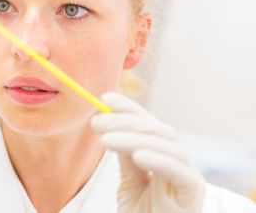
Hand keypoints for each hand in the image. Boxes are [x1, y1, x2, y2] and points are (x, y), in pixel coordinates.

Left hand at [91, 92, 204, 212]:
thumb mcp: (129, 184)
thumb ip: (125, 157)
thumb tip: (109, 125)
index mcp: (162, 155)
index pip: (148, 123)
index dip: (129, 108)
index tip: (105, 98)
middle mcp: (177, 160)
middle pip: (157, 130)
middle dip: (126, 121)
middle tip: (98, 122)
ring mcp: (187, 175)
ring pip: (167, 144)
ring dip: (134, 137)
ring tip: (105, 140)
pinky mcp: (193, 192)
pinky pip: (180, 170)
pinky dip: (159, 159)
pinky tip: (137, 155)